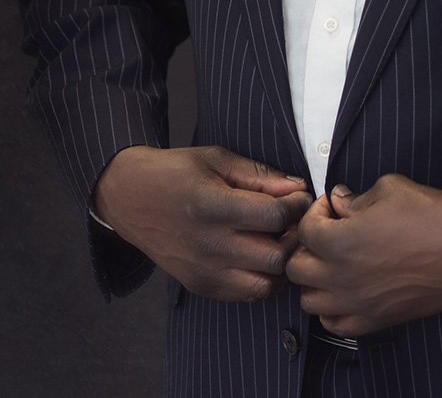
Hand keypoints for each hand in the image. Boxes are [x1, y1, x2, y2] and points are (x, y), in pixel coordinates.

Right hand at [93, 145, 311, 300]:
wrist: (130, 197)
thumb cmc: (175, 172)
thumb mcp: (217, 160)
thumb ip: (261, 176)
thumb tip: (298, 187)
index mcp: (212, 206)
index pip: (275, 216)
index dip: (296, 205)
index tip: (299, 196)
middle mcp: (208, 244)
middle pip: (276, 256)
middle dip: (293, 236)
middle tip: (292, 220)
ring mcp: (203, 271)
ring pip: (266, 283)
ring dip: (281, 262)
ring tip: (278, 239)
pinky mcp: (200, 286)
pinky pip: (247, 294)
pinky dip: (262, 278)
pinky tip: (260, 255)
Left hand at [285, 173, 441, 336]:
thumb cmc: (435, 217)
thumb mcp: (391, 188)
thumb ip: (356, 197)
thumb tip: (340, 201)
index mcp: (342, 242)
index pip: (305, 229)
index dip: (316, 211)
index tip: (331, 205)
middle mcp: (343, 277)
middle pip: (297, 268)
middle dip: (307, 246)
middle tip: (326, 232)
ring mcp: (358, 303)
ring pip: (309, 301)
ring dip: (314, 279)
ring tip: (332, 262)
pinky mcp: (376, 320)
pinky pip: (335, 324)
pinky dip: (332, 309)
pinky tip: (345, 290)